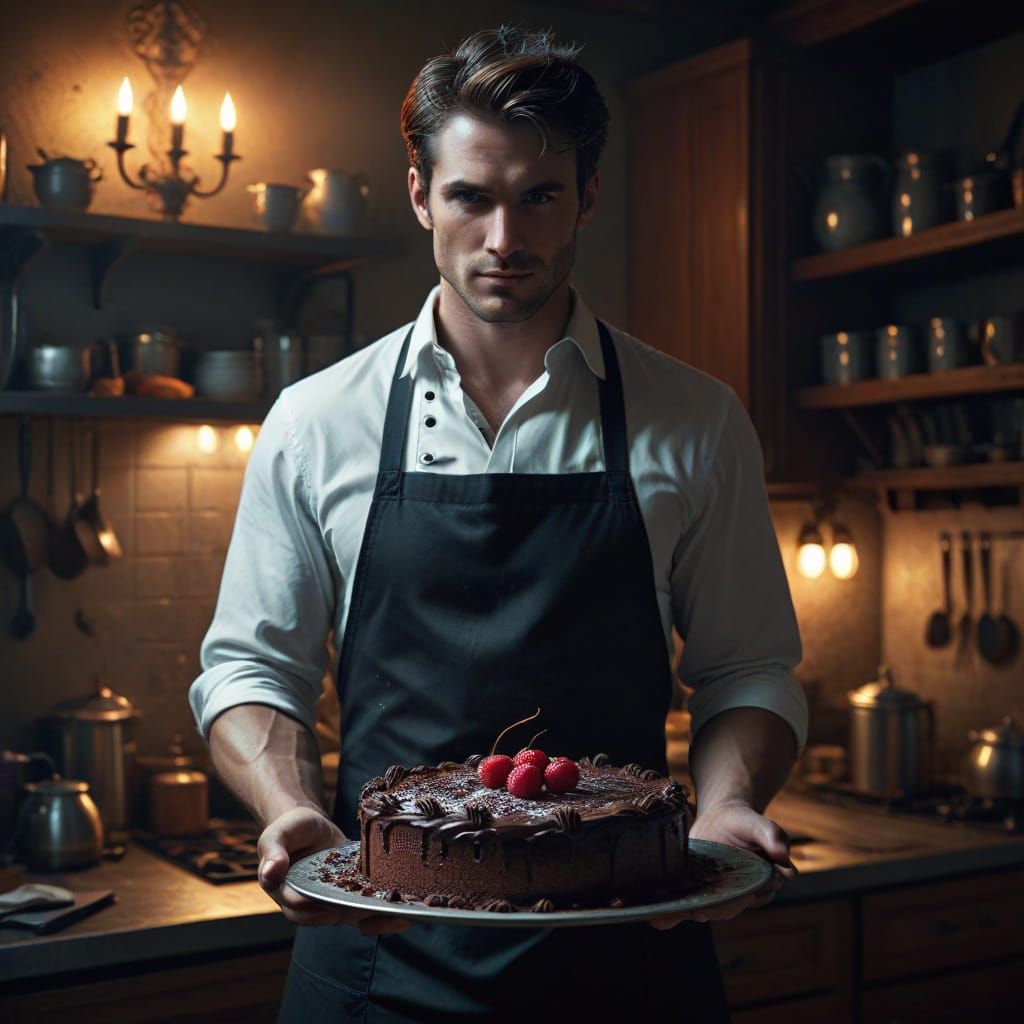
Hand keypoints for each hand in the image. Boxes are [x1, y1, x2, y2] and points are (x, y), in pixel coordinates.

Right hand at [257, 806, 409, 935]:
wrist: (312, 827)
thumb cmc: (291, 829)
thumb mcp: (278, 834)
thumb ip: (273, 852)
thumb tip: (268, 874)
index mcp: (286, 893)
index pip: (298, 907)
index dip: (313, 908)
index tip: (330, 905)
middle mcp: (308, 905)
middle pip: (328, 917)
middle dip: (349, 914)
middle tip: (367, 909)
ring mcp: (331, 903)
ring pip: (350, 919)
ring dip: (372, 920)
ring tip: (396, 917)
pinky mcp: (351, 897)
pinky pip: (364, 912)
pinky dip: (383, 918)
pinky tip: (403, 917)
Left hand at [647, 799, 795, 929]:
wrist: (723, 816)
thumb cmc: (744, 822)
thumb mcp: (758, 823)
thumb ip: (772, 835)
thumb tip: (784, 856)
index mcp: (750, 888)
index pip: (738, 900)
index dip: (723, 905)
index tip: (705, 908)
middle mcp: (728, 897)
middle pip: (711, 909)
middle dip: (693, 911)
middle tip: (673, 912)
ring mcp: (706, 895)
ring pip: (692, 909)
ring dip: (674, 913)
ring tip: (653, 914)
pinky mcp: (688, 889)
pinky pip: (677, 902)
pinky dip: (662, 910)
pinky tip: (644, 911)